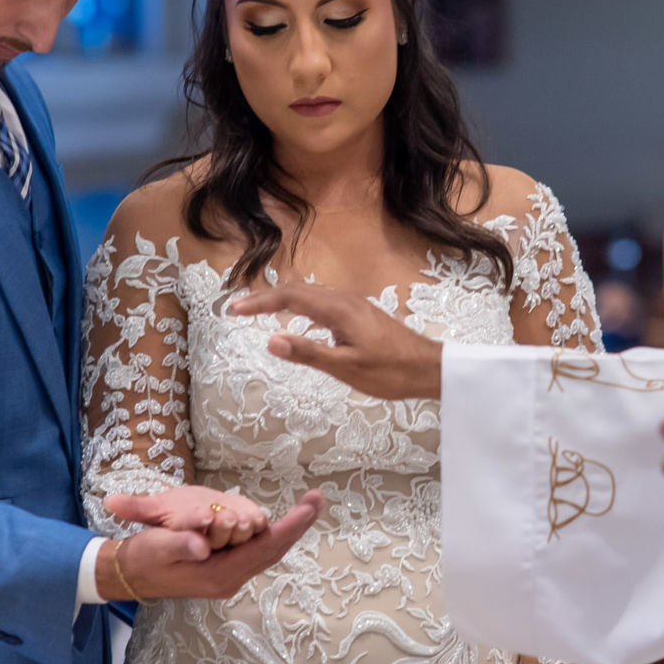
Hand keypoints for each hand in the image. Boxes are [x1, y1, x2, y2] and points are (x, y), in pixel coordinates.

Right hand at [103, 490, 325, 601]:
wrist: (129, 576)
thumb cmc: (142, 559)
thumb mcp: (156, 548)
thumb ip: (179, 545)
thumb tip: (202, 544)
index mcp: (219, 575)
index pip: (264, 549)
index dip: (290, 527)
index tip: (310, 506)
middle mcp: (231, 579)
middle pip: (273, 550)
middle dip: (298, 524)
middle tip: (319, 498)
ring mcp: (230, 576)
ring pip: (268, 550)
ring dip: (290, 528)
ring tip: (311, 502)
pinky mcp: (226, 569)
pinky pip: (257, 550)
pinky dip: (274, 533)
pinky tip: (285, 519)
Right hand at [227, 284, 442, 399]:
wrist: (429, 369)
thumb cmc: (390, 372)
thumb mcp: (345, 368)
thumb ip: (307, 353)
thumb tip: (270, 340)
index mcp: (338, 310)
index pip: (289, 298)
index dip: (259, 302)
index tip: (233, 309)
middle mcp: (344, 300)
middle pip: (297, 291)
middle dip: (266, 298)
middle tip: (239, 309)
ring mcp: (354, 306)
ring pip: (311, 295)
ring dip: (283, 301)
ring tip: (261, 312)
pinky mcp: (360, 315)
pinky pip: (323, 304)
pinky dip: (302, 308)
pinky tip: (300, 323)